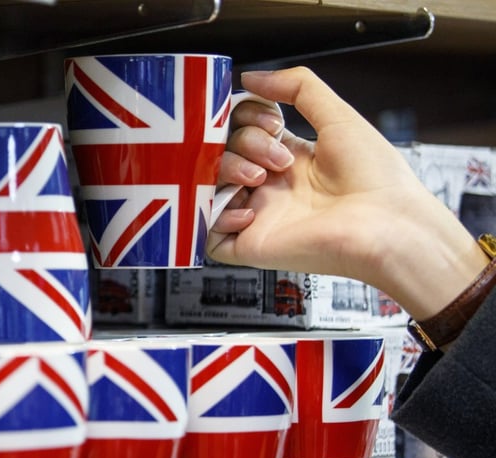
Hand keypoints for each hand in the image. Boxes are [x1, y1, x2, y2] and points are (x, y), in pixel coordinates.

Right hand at [208, 67, 485, 320]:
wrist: (386, 225)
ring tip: (259, 179)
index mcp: (289, 159)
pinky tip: (248, 210)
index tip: (272, 122)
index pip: (243, 130)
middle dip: (244, 144)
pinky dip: (216, 216)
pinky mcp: (249, 245)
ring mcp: (257, 216)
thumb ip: (298, 87)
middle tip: (277, 159)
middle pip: (224, 152)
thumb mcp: (338, 116)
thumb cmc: (374, 176)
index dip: (247, 119)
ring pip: (209, 185)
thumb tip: (251, 77)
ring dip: (227, 171)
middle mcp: (269, 187)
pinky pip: (207, 233)